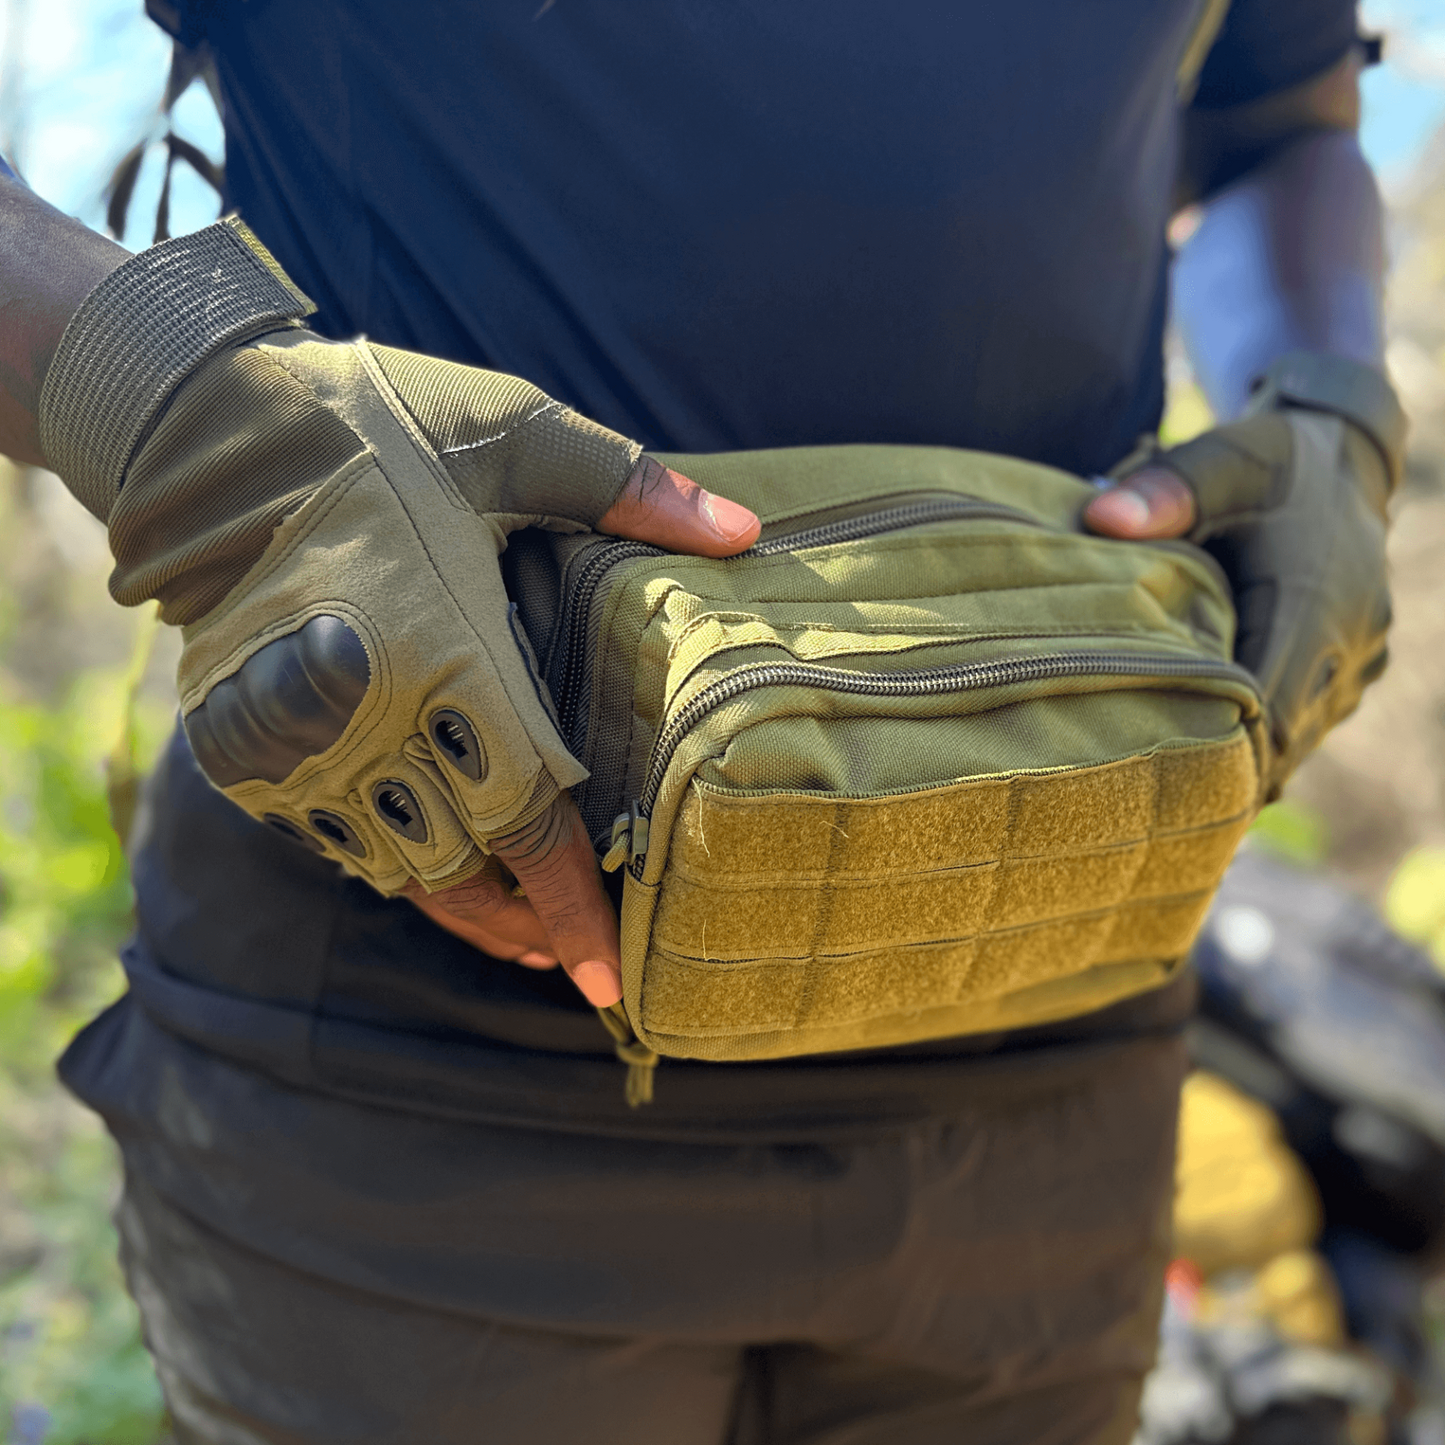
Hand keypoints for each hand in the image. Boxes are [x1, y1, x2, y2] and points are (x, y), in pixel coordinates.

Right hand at [36, 218, 758, 1008]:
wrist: (201, 425)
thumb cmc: (374, 424)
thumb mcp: (512, 432)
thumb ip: (629, 489)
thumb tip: (747, 534)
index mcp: (446, 653)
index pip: (527, 818)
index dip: (571, 906)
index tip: (610, 977)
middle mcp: (369, 716)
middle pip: (463, 868)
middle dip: (526, 928)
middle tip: (581, 961)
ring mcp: (298, 738)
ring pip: (394, 865)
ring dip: (462, 910)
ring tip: (522, 935)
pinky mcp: (245, 742)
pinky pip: (333, 835)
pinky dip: (392, 864)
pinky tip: (435, 866)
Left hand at [1084, 354, 1401, 797]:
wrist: (1342, 458)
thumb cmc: (1270, 463)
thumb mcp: (1221, 459)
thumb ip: (1163, 490)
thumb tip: (1097, 518)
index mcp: (1315, 602)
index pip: (1270, 709)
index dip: (1218, 753)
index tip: (1158, 780)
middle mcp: (1348, 642)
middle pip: (1283, 739)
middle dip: (1222, 771)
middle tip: (1144, 803)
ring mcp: (1358, 660)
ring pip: (1299, 739)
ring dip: (1244, 759)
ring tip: (1168, 789)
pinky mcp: (1355, 667)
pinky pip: (1308, 721)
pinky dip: (1264, 738)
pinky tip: (1206, 752)